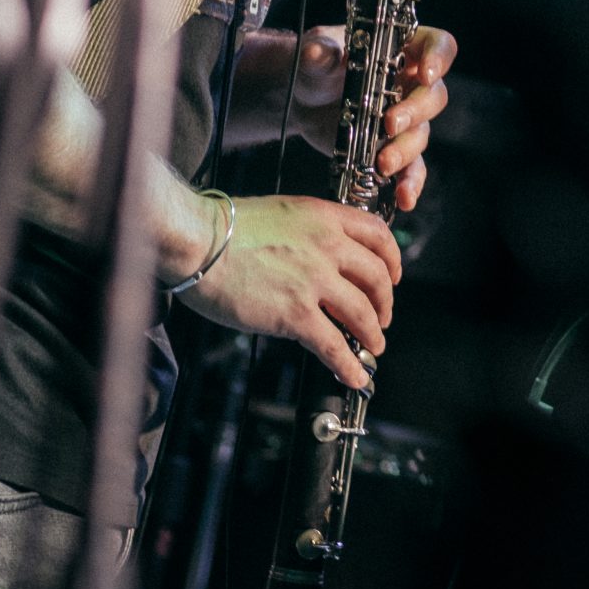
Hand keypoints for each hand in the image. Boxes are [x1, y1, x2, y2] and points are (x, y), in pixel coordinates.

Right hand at [179, 193, 402, 387]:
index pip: (377, 235)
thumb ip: (307, 232)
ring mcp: (314, 281)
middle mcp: (327, 246)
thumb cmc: (223, 227)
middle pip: (377, 277)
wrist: (197, 241)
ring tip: (373, 346)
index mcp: (323, 217)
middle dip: (385, 302)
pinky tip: (354, 375)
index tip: (392, 275)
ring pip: (362, 313)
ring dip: (373, 334)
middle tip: (382, 317)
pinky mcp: (296, 314)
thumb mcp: (280, 213)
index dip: (391, 259)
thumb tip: (318, 256)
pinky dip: (348, 365)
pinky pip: (334, 345)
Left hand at [285, 24, 456, 211]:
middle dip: (415, 112)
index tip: (425, 74)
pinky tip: (403, 198)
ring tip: (381, 163)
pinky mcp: (394, 149)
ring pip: (421, 135)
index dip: (438, 58)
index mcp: (404, 50)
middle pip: (434, 96)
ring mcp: (406, 120)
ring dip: (405, 151)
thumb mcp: (315, 54)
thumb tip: (319, 55)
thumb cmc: (317, 68)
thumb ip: (319, 53)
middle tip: (389, 124)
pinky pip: (412, 168)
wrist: (303, 102)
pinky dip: (410, 183)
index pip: (438, 46)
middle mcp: (412, 84)